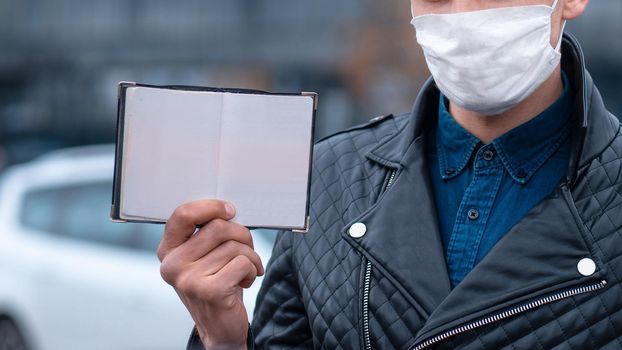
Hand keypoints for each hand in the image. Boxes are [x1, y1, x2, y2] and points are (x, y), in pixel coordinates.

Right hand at [157, 200, 263, 348]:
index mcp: (168, 250)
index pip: (183, 214)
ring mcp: (188, 279)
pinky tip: (245, 281)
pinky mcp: (209, 290)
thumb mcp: (203, 257)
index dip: (211, 207)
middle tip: (247, 248)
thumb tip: (228, 210)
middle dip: (242, 235)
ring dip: (250, 256)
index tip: (230, 211)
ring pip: (234, 246)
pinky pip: (242, 262)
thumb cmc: (216, 283)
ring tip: (244, 270)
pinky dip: (252, 269)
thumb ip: (206, 234)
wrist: (219, 326)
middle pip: (217, 227)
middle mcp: (172, 264)